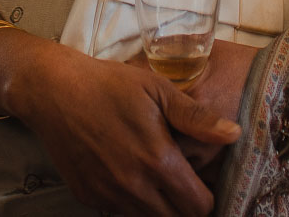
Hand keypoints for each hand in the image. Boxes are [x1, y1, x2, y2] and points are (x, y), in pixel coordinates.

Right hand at [7, 40, 239, 216]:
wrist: (54, 91)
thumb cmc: (110, 84)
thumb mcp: (158, 90)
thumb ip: (196, 118)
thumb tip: (235, 135)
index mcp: (158, 161)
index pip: (199, 206)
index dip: (207, 196)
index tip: (203, 181)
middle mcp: (135, 187)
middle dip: (185, 205)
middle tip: (183, 181)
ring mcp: (109, 196)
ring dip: (159, 207)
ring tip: (157, 178)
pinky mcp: (88, 198)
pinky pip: (120, 213)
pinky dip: (131, 203)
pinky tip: (129, 175)